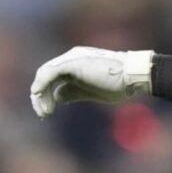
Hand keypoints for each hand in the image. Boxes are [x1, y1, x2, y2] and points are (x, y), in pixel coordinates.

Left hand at [30, 47, 153, 117]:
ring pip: (44, 75)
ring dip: (40, 96)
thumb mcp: (90, 91)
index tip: (47, 112)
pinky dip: (42, 88)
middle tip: (44, 114)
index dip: (46, 95)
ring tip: (45, 113)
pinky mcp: (72, 63)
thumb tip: (58, 97)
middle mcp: (69, 58)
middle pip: (45, 76)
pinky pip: (49, 74)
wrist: (131, 76)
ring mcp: (70, 59)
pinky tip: (45, 103)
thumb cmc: (116, 84)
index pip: (51, 77)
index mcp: (74, 63)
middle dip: (40, 97)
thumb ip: (73, 92)